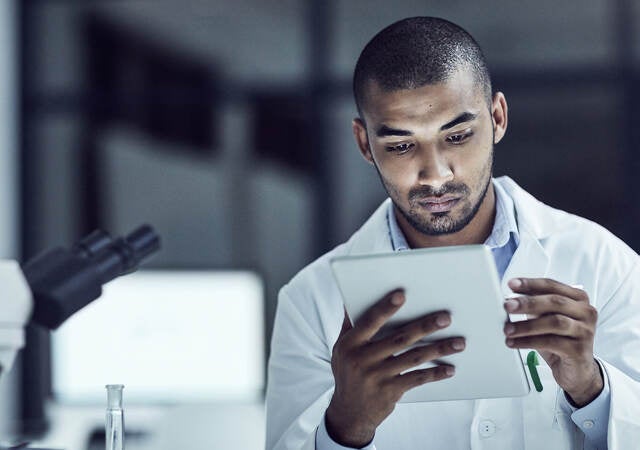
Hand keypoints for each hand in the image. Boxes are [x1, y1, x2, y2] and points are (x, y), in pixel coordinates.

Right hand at [326, 289, 464, 446]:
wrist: (349, 413)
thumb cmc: (348, 373)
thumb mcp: (341, 349)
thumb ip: (349, 326)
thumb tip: (350, 301)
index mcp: (350, 344)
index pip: (370, 322)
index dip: (385, 308)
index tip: (401, 295)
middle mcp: (362, 359)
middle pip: (399, 339)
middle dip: (425, 327)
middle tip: (445, 318)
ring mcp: (377, 376)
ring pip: (413, 358)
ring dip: (438, 349)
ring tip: (459, 343)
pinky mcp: (390, 391)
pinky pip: (417, 379)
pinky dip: (434, 374)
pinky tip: (449, 369)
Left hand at [503, 278, 601, 405]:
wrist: (577, 371)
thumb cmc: (559, 340)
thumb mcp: (546, 319)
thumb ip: (534, 307)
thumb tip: (510, 299)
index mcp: (578, 299)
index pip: (552, 285)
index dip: (530, 284)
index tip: (511, 284)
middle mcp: (586, 312)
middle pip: (554, 302)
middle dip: (527, 302)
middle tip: (507, 305)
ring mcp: (585, 331)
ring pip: (554, 322)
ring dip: (526, 325)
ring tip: (507, 329)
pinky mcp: (580, 350)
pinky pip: (551, 342)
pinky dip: (529, 342)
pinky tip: (514, 343)